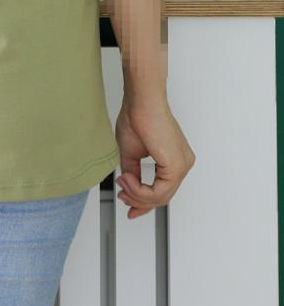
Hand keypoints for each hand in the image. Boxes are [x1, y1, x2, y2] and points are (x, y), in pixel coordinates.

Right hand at [114, 97, 195, 218]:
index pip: (162, 190)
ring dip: (136, 194)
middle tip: (122, 196)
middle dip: (138, 201)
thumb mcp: (131, 153)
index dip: (143, 201)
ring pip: (161, 197)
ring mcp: (182, 165)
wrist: (141, 102)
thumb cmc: (137, 117)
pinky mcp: (177, 166)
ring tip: (123, 183)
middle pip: (162, 197)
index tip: (128, 202)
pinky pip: (159, 191)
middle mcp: (182, 164)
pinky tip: (129, 179)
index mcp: (175, 160)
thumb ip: (134, 172)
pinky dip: (140, 190)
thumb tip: (129, 185)